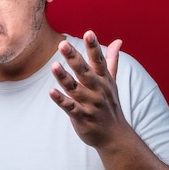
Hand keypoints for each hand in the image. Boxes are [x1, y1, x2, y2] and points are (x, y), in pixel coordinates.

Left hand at [49, 30, 126, 148]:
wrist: (115, 136)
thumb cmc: (110, 105)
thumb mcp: (111, 81)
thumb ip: (111, 60)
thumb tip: (118, 40)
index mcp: (103, 80)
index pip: (98, 60)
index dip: (93, 47)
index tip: (89, 33)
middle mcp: (98, 90)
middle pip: (84, 72)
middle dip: (74, 58)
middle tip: (63, 44)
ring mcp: (91, 104)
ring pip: (75, 89)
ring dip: (64, 78)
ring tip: (54, 66)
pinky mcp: (83, 118)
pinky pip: (71, 108)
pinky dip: (61, 100)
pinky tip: (51, 92)